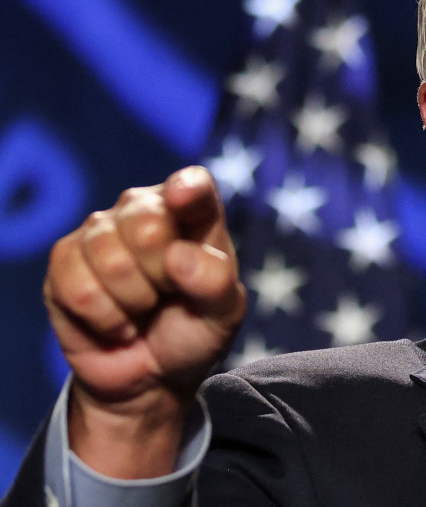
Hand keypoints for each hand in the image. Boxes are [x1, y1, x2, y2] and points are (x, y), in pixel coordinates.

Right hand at [43, 166, 245, 476]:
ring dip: (133, 301)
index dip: (187, 188)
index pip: (193, 185)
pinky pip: (78, 287)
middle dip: (162, 275)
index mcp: (193, 213)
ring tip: (143, 309)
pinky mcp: (64, 261)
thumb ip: (216, 281)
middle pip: (147, 224)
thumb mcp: (223, 314)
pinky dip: (104, 317)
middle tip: (168, 294)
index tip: (182, 195)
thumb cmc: (193, 332)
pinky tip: (116, 322)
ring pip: (109, 257)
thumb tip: (178, 255)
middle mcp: (145, 210)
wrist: (150, 378)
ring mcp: (100, 232)